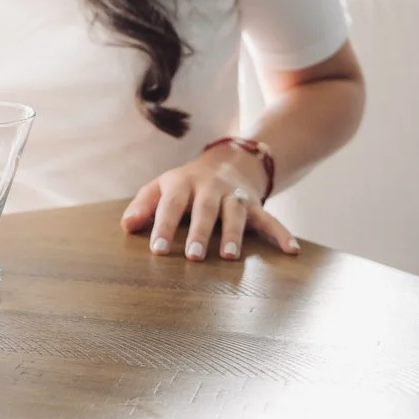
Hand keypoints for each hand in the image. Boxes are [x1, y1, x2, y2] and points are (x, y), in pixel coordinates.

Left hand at [120, 147, 298, 261]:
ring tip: (231, 257)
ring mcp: (234, 196)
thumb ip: (144, 206)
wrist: (228, 161)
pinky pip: (270, 218)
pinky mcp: (255, 205)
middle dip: (200, 233)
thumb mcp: (161, 187)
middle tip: (194, 257)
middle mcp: (210, 188)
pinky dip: (281, 233)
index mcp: (182, 184)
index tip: (158, 249)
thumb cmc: (186, 184)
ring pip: (236, 214)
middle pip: (205, 210)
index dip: (163, 226)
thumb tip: (127, 226)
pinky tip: (291, 250)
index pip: (171, 205)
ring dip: (234, 234)